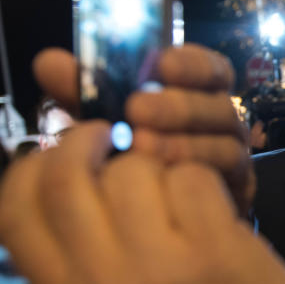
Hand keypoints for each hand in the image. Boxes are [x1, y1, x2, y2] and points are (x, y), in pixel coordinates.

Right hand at [0, 123, 284, 283]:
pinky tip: (217, 210)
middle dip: (86, 142)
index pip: (14, 215)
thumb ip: (76, 273)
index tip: (56, 155)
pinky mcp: (216, 247)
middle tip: (112, 139)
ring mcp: (161, 264)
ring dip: (158, 168)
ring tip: (180, 198)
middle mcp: (106, 283)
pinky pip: (191, 176)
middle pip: (64, 177)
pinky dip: (204, 181)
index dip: (28, 169)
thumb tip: (55, 203)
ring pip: (132, 169)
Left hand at [32, 45, 254, 215]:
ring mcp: (233, 157)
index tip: (163, 63)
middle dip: (178, 105)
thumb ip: (86, 92)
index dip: (193, 63)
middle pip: (218, 105)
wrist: (158, 221)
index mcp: (198, 95)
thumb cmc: (134, 158)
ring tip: (141, 145)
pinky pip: (225, 180)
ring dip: (184, 142)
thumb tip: (49, 62)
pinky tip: (161, 177)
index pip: (212, 70)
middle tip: (137, 109)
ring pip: (225, 143)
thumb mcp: (106, 121)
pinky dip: (194, 174)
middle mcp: (221, 123)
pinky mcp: (235, 192)